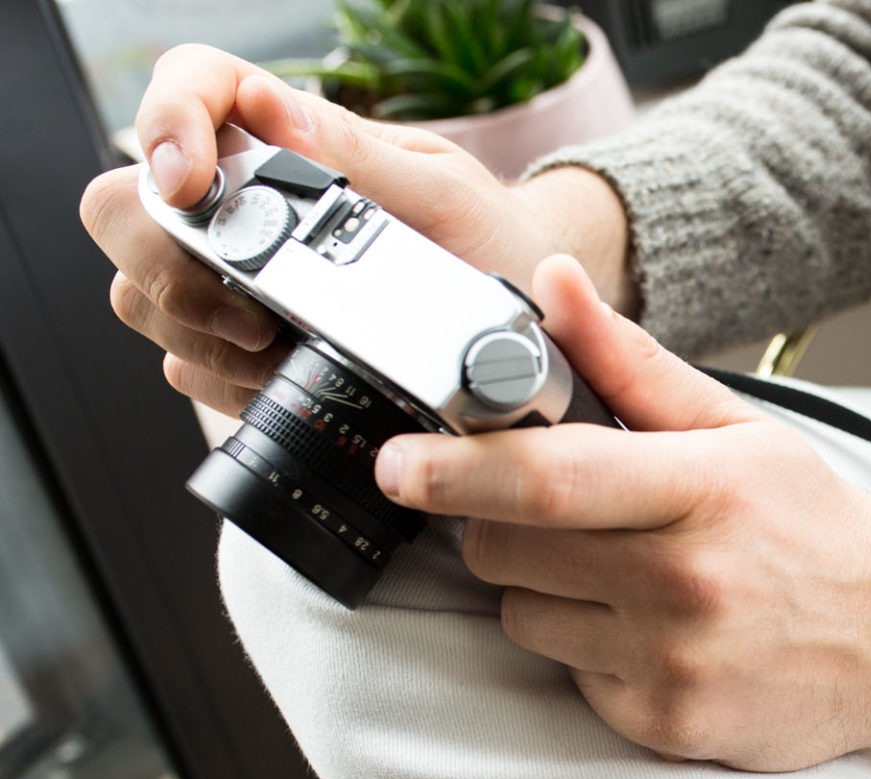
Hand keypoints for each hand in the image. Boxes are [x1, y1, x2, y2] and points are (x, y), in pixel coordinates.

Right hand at [78, 43, 630, 415]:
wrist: (531, 327)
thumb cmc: (493, 244)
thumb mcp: (446, 195)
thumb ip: (360, 155)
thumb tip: (274, 109)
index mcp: (289, 142)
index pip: (189, 89)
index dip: (166, 123)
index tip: (191, 181)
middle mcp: (245, 205)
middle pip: (127, 207)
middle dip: (167, 263)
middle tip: (249, 314)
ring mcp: (232, 280)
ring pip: (140, 295)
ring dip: (197, 333)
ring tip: (280, 352)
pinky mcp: (242, 349)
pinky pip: (187, 366)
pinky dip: (226, 382)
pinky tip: (286, 384)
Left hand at [376, 256, 870, 769]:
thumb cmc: (816, 529)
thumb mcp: (739, 432)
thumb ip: (632, 366)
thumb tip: (551, 286)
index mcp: (703, 489)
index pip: (549, 477)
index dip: (456, 466)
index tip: (398, 461)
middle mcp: (685, 581)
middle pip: (507, 550)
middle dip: (502, 525)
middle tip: (559, 518)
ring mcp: (673, 661)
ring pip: (522, 619)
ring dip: (545, 595)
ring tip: (625, 582)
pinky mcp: (664, 724)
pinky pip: (567, 678)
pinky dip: (589, 655)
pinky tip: (655, 637)